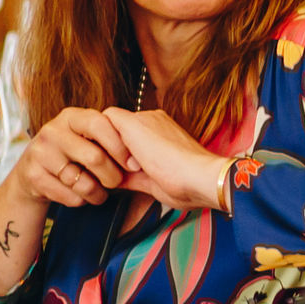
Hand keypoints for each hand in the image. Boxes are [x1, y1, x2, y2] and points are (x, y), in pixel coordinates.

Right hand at [6, 107, 135, 210]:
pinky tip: (78, 194)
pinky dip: (81, 200)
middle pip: (94, 157)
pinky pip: (69, 196)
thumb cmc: (74, 155)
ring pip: (82, 182)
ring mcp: (40, 152)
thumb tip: (141, 153)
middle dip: (112, 176)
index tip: (134, 163)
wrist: (34, 174)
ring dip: (98, 193)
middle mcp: (53, 130)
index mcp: (73, 117)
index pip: (100, 124)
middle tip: (117, 182)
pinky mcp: (33, 175)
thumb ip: (110, 138)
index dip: (120, 146)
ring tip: (100, 192)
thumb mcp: (89, 139)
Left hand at [102, 108, 232, 212]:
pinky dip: (103, 141)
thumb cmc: (188, 185)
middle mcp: (153, 120)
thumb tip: (116, 181)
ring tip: (119, 168)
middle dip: (111, 149)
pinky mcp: (134, 122)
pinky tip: (116, 161)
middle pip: (117, 128)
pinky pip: (105, 121)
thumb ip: (133, 177)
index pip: (130, 135)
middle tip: (118, 172)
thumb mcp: (154, 181)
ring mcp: (144, 118)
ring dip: (107, 146)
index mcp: (162, 132)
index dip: (122, 152)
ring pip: (109, 123)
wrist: (200, 178)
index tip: (126, 174)